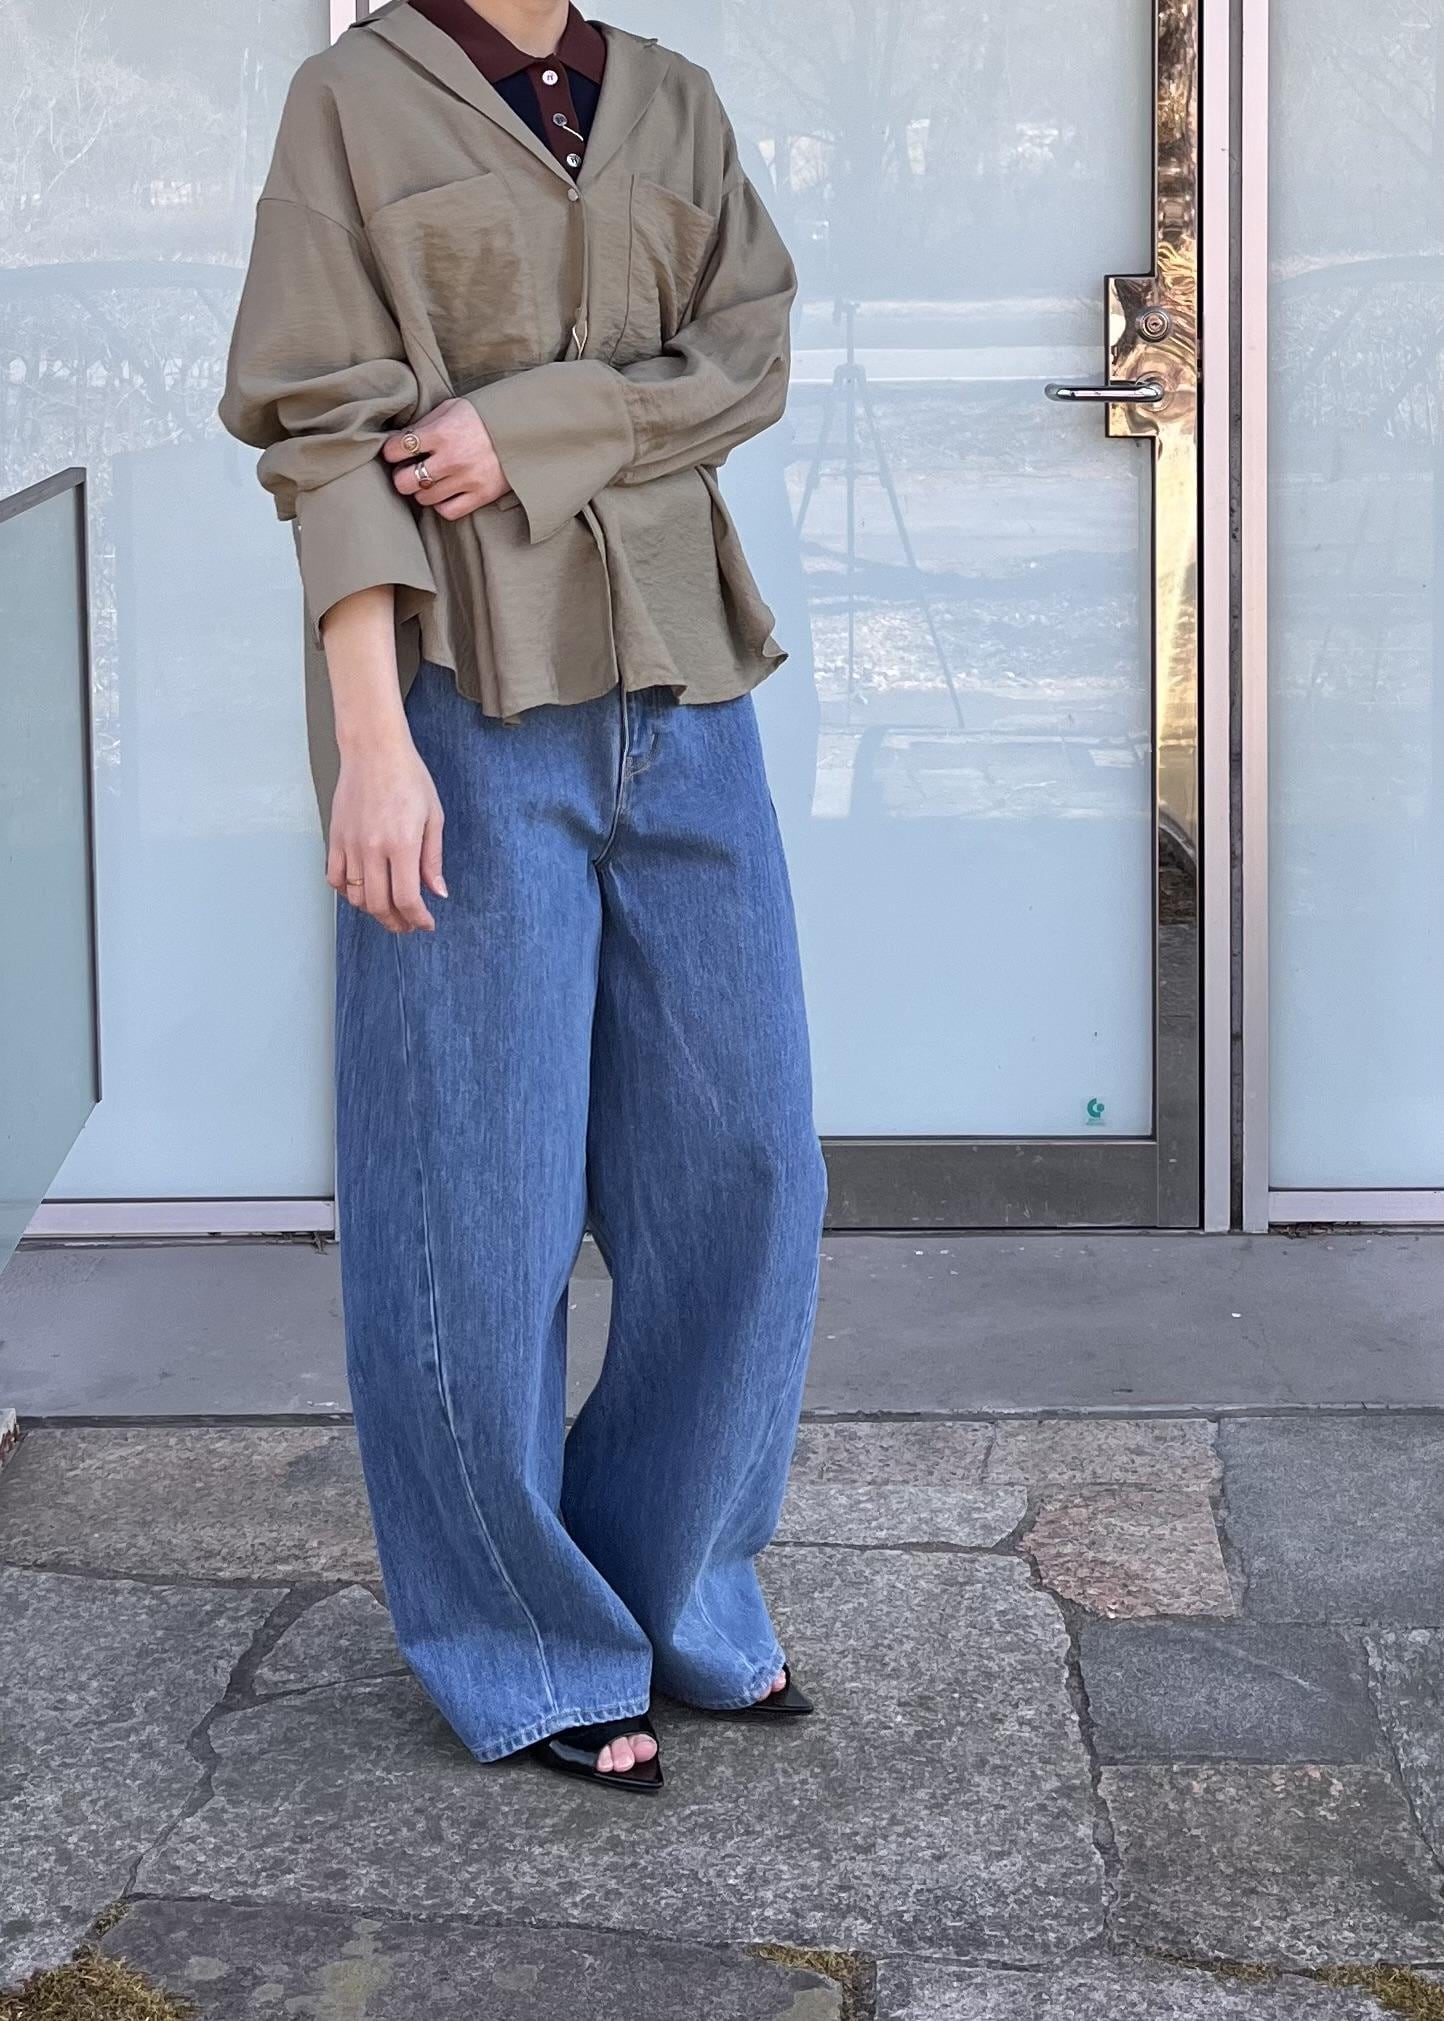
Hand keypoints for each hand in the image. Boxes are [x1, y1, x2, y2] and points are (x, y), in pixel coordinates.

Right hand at [327, 732, 446, 934]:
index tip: (425, 923)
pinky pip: (335, 878)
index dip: (418, 918)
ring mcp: (350, 844)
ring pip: (356, 896)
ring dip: (373, 910)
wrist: (374, 750)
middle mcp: (373, 848)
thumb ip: (432, 859)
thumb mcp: (434, 817)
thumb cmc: (408, 777)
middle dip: (396, 922)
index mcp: (402, 844)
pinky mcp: (335, 838)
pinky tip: (362, 891)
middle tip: (408, 924)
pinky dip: (347, 892)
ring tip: (388, 909)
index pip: (407, 898)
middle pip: (379, 904)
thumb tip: (437, 892)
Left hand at [384, 398, 509, 518]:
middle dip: (402, 476)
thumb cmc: (481, 418)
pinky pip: (448, 511)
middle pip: (404, 482)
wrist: (522, 431)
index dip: (391, 451)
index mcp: (441, 432)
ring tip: (430, 480)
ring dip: (423, 490)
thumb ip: (425, 424)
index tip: (396, 451)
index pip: (396, 449)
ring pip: (424, 498)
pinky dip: (442, 505)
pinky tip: (445, 493)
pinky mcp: (481, 496)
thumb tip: (398, 440)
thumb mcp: (451, 408)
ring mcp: (467, 480)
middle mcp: (452, 459)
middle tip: (409, 470)